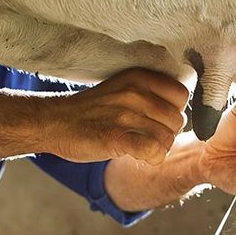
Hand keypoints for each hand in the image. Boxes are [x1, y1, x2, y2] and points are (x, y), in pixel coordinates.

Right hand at [44, 68, 189, 165]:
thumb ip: (150, 94)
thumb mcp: (122, 88)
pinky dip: (151, 158)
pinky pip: (153, 150)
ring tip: (139, 147)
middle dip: (166, 133)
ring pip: (167, 138)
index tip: (156, 120)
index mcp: (139, 77)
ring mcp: (126, 114)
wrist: (54, 122)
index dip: (173, 112)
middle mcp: (135, 92)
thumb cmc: (90, 110)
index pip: (181, 95)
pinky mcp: (117, 137)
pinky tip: (139, 156)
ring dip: (158, 149)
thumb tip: (179, 111)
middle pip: (177, 119)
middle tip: (145, 137)